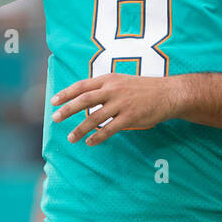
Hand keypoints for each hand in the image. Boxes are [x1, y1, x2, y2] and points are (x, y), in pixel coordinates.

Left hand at [51, 74, 182, 145]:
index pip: (82, 85)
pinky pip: (109, 129)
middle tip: (55, 118)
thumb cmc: (143, 88)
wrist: (168, 93)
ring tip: (70, 138)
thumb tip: (84, 98)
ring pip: (94, 117)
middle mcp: (113, 90)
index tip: (53, 102)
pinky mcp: (130, 117)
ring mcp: (121, 104)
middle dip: (68, 109)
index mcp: (109, 79)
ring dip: (80, 128)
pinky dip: (97, 136)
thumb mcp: (121, 81)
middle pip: (84, 100)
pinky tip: (89, 142)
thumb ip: (104, 88)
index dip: (66, 93)